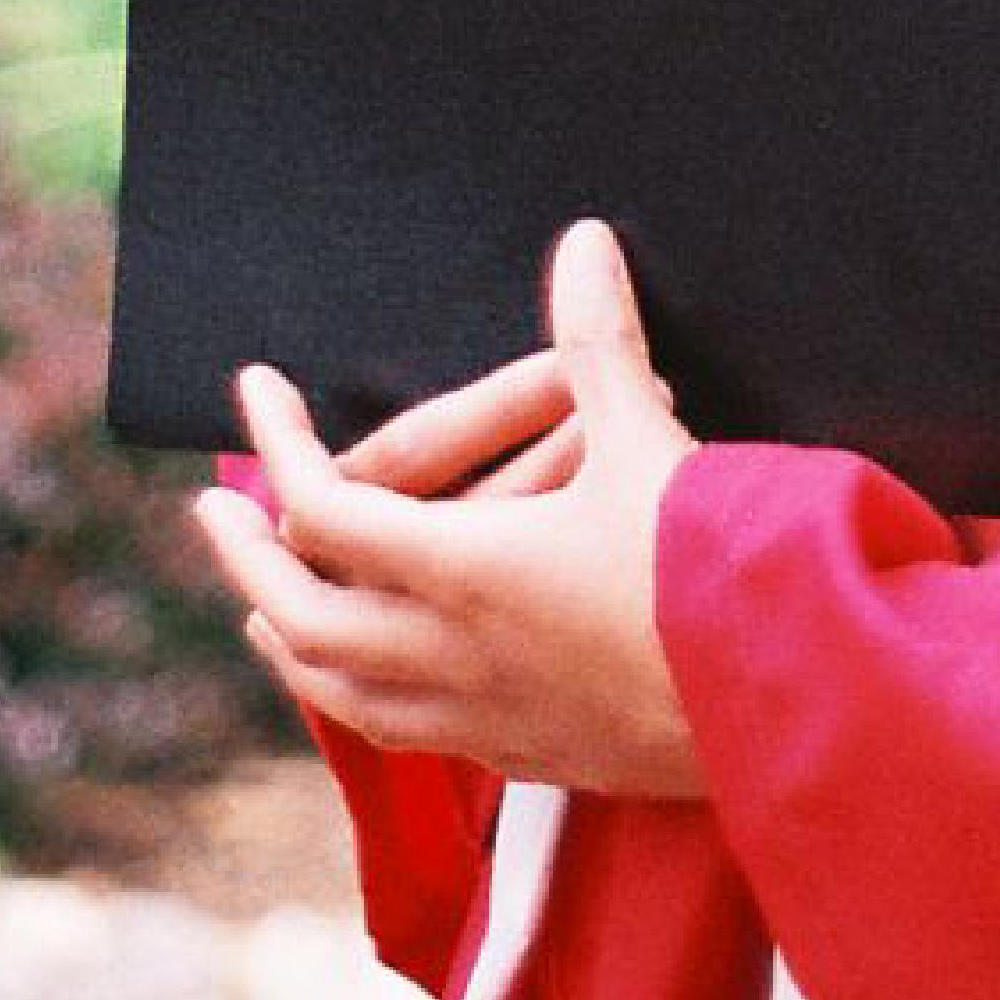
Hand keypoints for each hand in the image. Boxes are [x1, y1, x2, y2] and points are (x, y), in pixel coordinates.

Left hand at [197, 218, 707, 803]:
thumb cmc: (710, 582)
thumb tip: (581, 243)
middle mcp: (447, 654)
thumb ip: (600, 346)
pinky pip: (400, 731)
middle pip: (300, 615)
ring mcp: (478, 717)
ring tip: (263, 612)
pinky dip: (357, 696)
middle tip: (219, 511)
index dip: (278, 446)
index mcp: (463, 573)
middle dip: (247, 559)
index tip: (256, 394)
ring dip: (288, 640)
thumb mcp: (651, 450)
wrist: (781, 716)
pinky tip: (372, 683)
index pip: (326, 509)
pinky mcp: (520, 756)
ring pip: (338, 691)